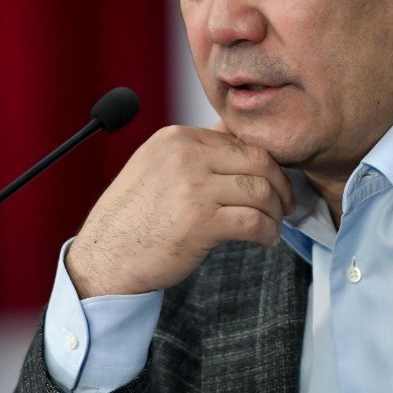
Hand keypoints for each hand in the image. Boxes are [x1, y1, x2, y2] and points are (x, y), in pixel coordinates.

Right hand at [65, 124, 293, 297]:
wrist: (105, 257)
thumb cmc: (135, 216)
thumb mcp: (156, 167)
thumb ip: (194, 150)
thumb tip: (234, 134)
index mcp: (177, 138)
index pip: (240, 141)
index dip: (266, 164)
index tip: (274, 183)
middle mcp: (185, 156)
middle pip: (258, 161)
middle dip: (280, 185)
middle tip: (286, 205)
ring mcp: (193, 187)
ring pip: (261, 191)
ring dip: (276, 212)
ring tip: (274, 225)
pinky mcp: (201, 222)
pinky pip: (254, 221)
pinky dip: (268, 232)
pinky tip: (266, 240)